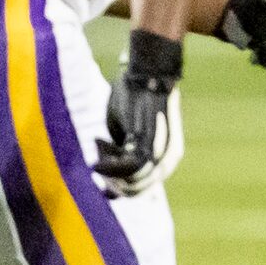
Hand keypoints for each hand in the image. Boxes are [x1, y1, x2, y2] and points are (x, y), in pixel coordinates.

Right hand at [98, 32, 186, 198]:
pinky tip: (99, 146)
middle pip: (134, 190)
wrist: (148, 74)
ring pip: (130, 182)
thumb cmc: (133, 97)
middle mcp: (168, 161)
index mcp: (163, 159)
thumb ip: (118, 153)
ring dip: (108, 167)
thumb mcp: (123, 130)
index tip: (99, 175)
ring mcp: (163, 156)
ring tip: (100, 142)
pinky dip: (110, 164)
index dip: (116, 188)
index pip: (140, 189)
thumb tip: (102, 177)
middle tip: (97, 152)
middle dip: (109, 178)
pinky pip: (129, 169)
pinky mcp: (154, 146)